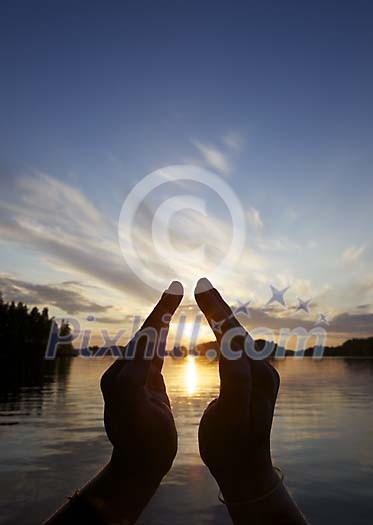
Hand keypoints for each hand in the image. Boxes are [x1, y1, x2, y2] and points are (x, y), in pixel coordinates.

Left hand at [84, 281, 183, 522]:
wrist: (140, 466)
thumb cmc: (143, 444)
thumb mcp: (137, 413)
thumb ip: (137, 377)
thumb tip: (144, 344)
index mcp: (123, 376)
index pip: (144, 337)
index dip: (160, 312)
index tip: (174, 290)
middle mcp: (125, 372)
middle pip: (146, 334)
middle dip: (161, 311)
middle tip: (175, 288)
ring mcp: (135, 378)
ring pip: (151, 343)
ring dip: (163, 321)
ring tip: (174, 301)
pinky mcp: (145, 385)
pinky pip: (155, 356)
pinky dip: (163, 339)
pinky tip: (169, 330)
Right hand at [195, 278, 279, 502]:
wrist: (245, 471)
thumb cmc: (230, 447)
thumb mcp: (229, 417)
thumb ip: (234, 379)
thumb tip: (232, 344)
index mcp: (255, 377)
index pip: (234, 335)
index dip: (217, 310)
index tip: (200, 288)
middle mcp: (262, 371)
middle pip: (237, 331)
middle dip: (219, 306)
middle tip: (201, 284)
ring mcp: (259, 375)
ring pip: (237, 338)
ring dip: (221, 317)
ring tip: (205, 299)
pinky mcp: (253, 381)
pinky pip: (235, 350)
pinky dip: (222, 334)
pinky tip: (212, 333)